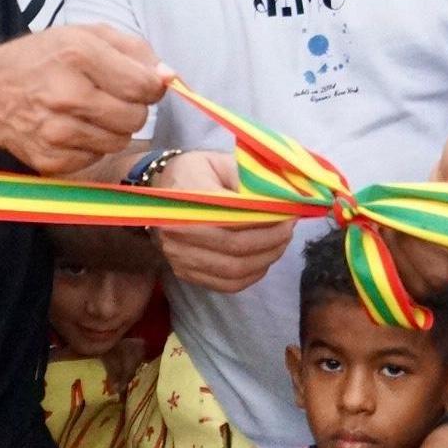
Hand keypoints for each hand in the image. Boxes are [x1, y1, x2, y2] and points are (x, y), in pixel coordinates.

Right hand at [0, 23, 168, 174]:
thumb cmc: (41, 60)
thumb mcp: (84, 35)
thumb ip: (134, 49)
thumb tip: (170, 77)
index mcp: (78, 54)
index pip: (144, 85)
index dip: (152, 86)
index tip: (142, 83)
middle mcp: (66, 94)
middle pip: (136, 117)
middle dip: (132, 108)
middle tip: (110, 96)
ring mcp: (56, 131)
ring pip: (119, 141)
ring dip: (112, 128)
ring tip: (88, 111)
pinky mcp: (50, 159)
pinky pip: (96, 158)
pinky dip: (91, 145)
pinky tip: (70, 128)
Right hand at [151, 150, 297, 292]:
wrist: (158, 192)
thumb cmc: (194, 173)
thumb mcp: (220, 163)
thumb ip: (248, 180)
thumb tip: (284, 197)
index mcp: (186, 199)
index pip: (235, 217)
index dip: (267, 219)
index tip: (289, 214)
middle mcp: (178, 232)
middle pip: (236, 248)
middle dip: (271, 241)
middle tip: (289, 230)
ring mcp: (179, 257)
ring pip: (233, 271)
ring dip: (265, 260)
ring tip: (280, 244)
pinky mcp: (184, 273)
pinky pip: (225, 285)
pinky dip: (251, 276)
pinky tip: (263, 261)